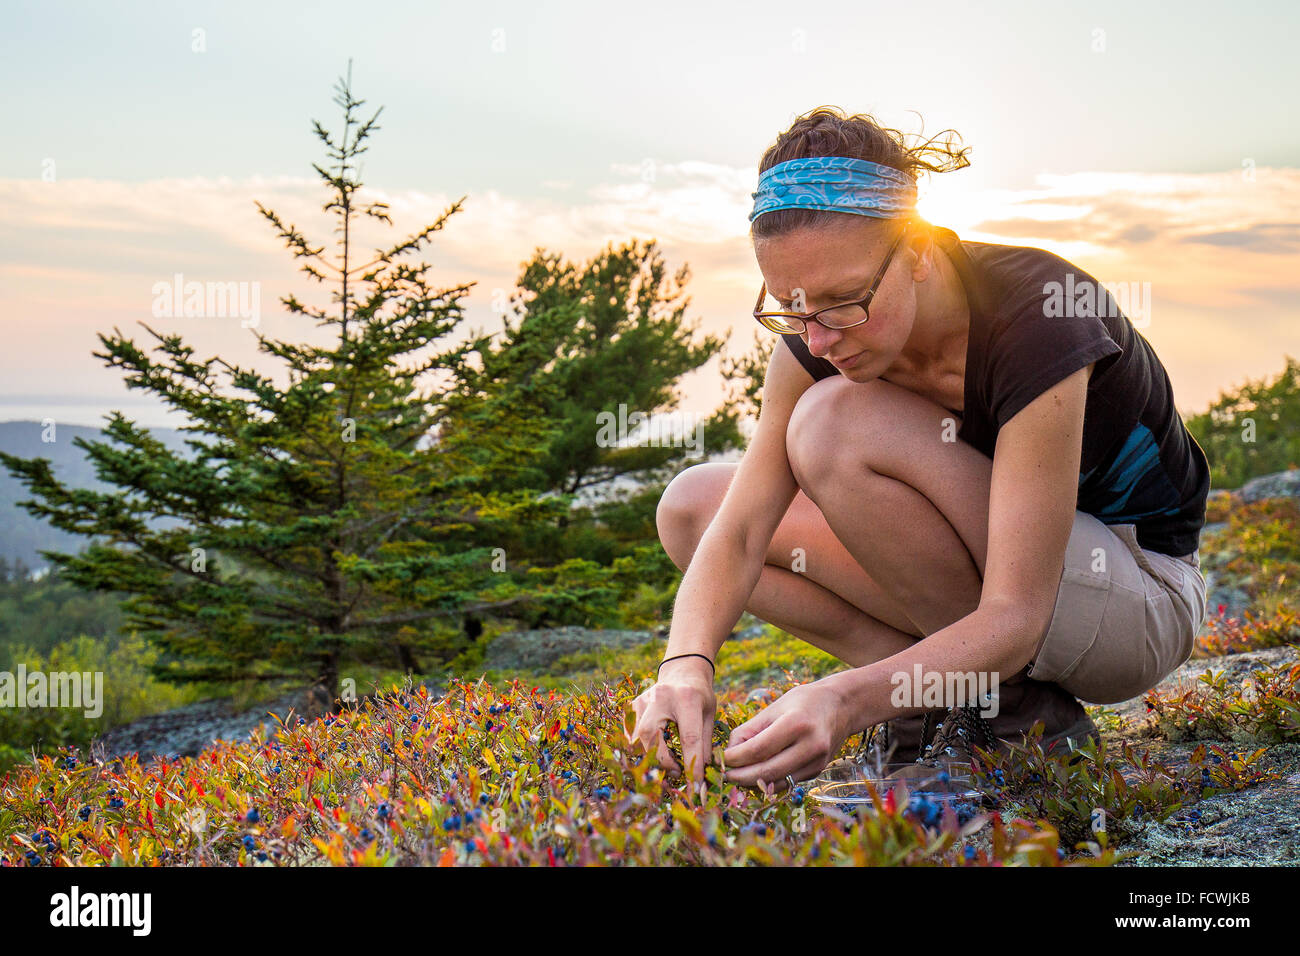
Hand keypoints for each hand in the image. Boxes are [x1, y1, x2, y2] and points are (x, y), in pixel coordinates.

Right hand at [627, 657, 716, 782]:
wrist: (682, 670)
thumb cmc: (700, 695)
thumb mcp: (709, 716)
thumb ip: (705, 744)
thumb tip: (701, 775)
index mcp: (687, 698)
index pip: (689, 738)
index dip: (691, 765)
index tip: (696, 786)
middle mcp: (660, 696)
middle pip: (650, 735)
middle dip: (661, 761)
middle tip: (676, 772)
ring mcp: (642, 700)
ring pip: (635, 737)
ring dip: (650, 757)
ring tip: (667, 764)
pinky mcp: (632, 705)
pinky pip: (629, 734)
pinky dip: (639, 748)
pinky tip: (654, 752)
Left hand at [722, 679, 850, 789]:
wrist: (841, 706)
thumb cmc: (802, 702)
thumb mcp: (774, 708)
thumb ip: (750, 730)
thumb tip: (729, 754)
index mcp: (796, 723)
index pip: (758, 749)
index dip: (736, 758)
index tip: (722, 760)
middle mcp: (810, 745)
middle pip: (767, 771)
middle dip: (741, 777)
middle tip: (724, 776)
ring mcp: (817, 761)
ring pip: (777, 782)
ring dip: (753, 783)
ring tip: (736, 777)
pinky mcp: (817, 771)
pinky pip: (787, 782)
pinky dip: (769, 782)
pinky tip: (756, 776)